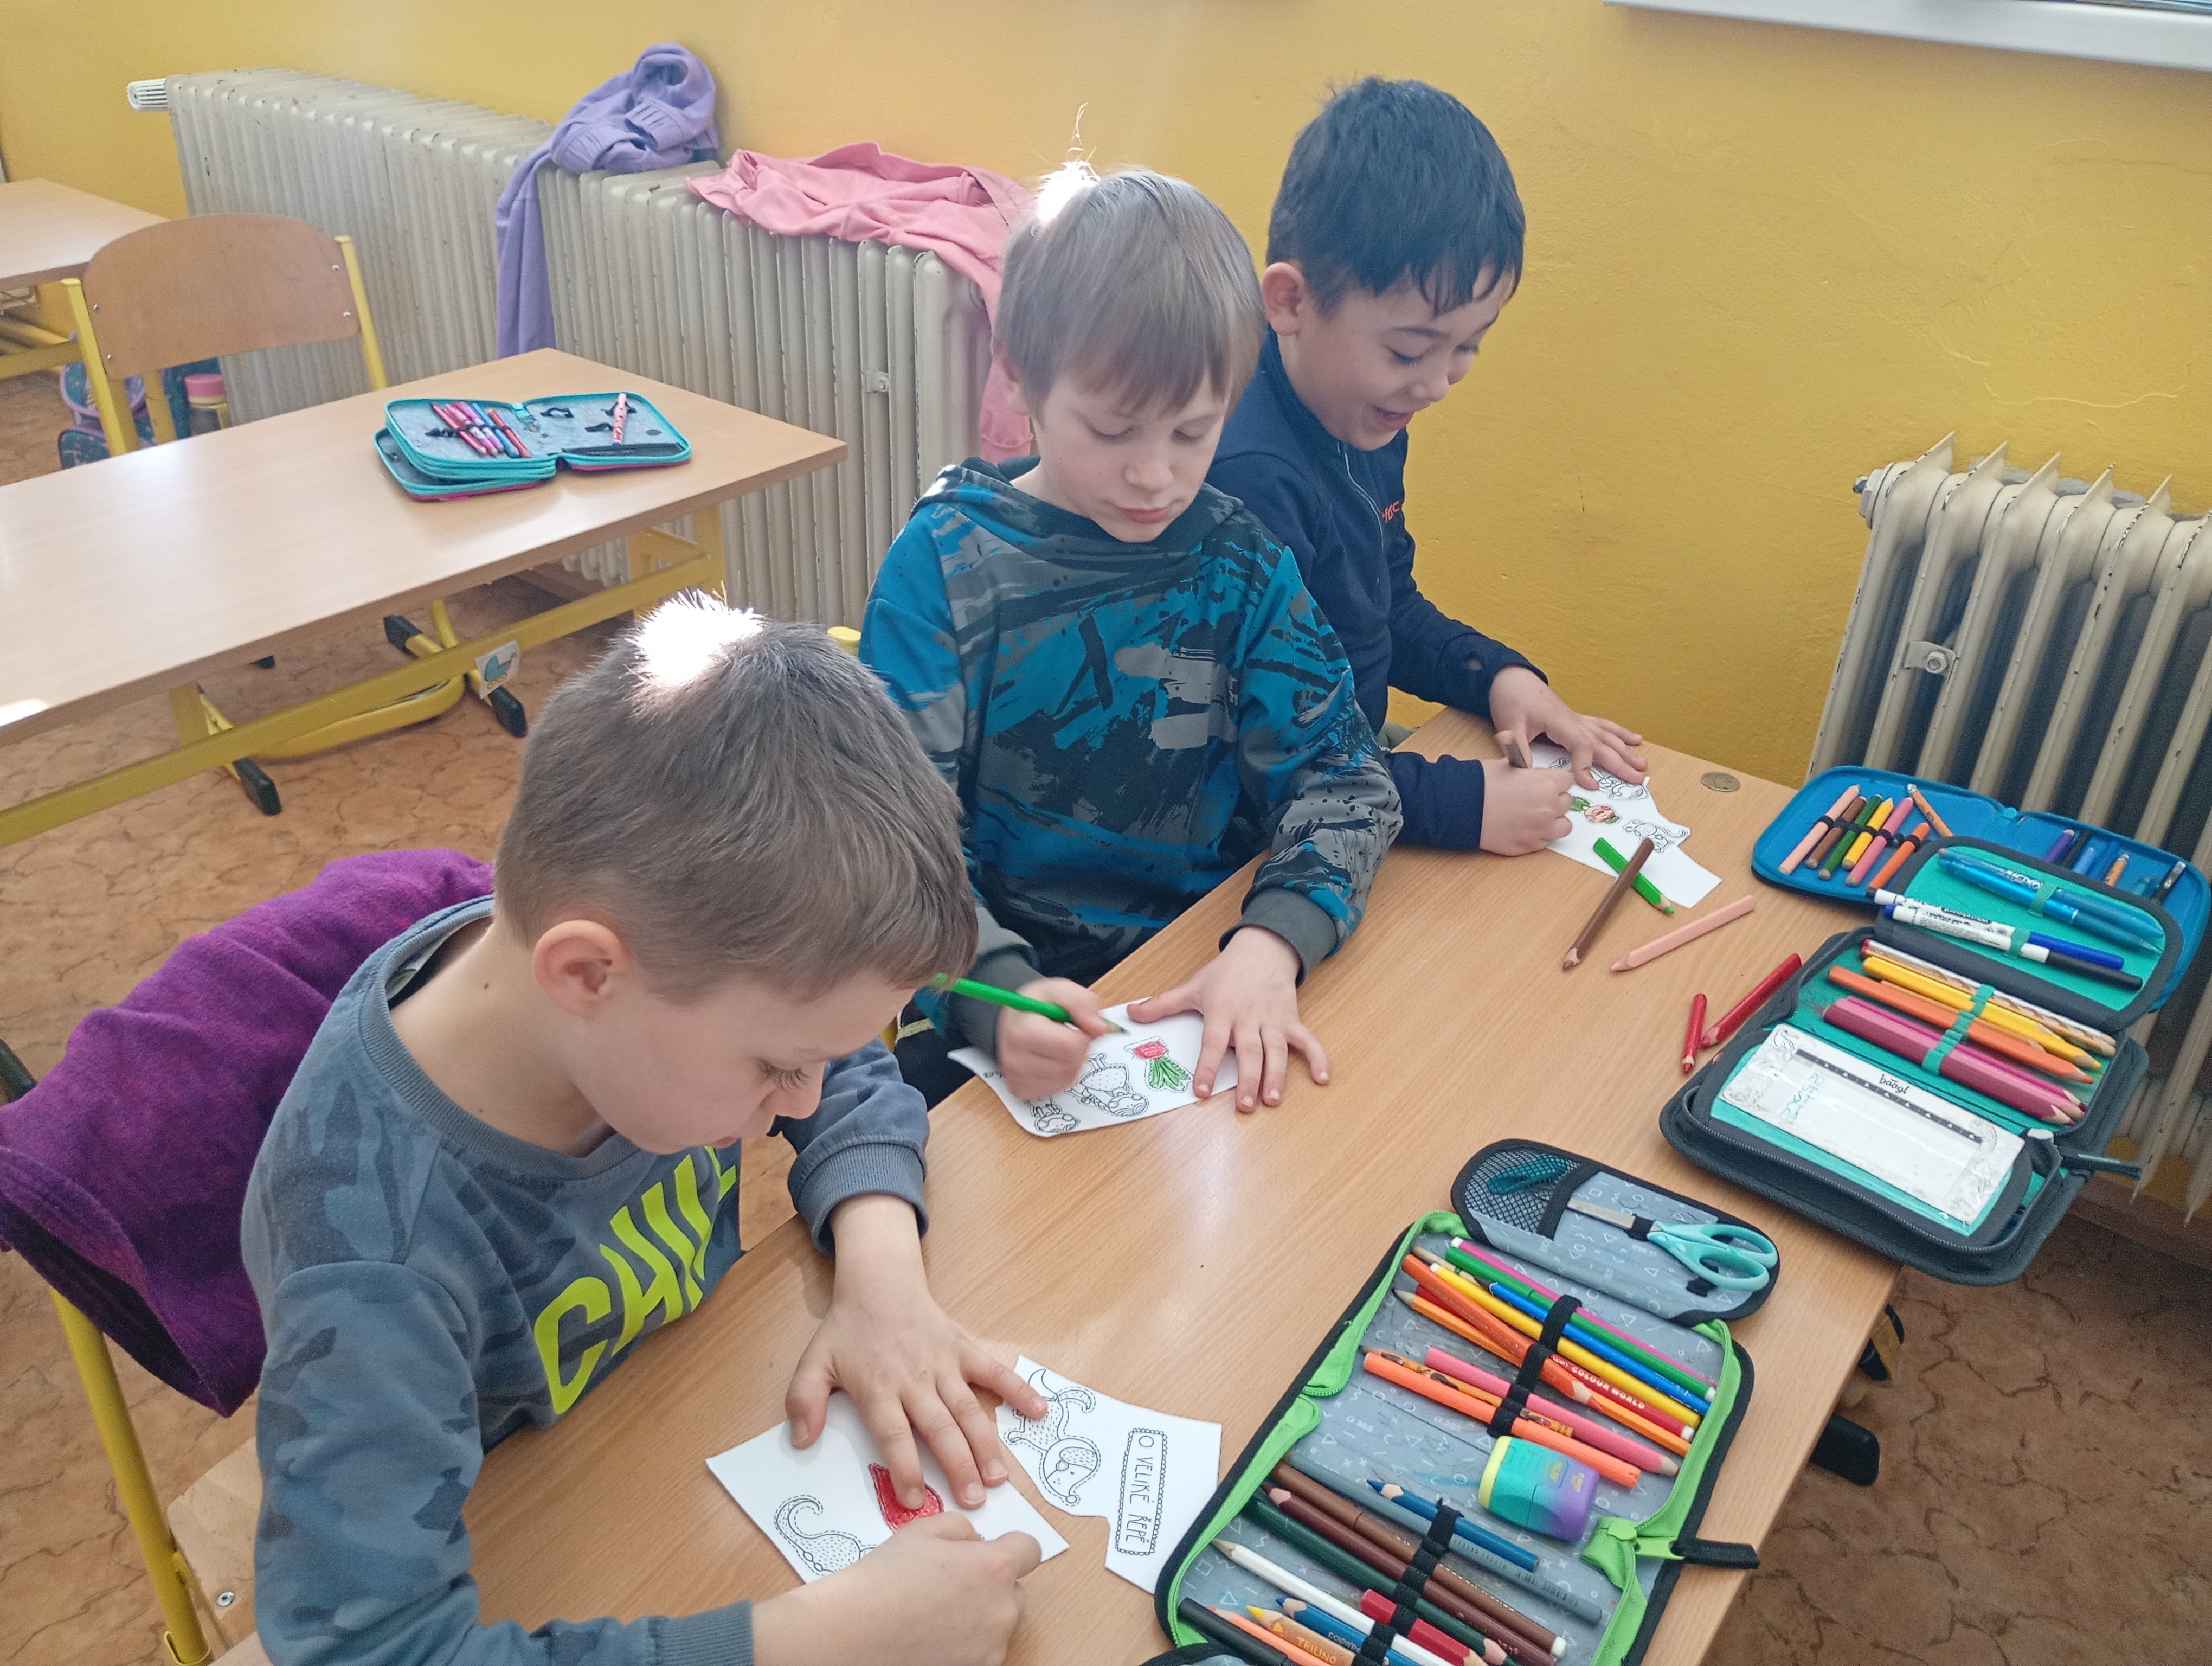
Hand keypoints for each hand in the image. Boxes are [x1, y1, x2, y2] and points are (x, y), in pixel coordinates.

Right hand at [751, 1512, 1039, 1665]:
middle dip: (990, 1586)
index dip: (1011, 1547)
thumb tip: (977, 1542)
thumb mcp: (922, 1531)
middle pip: (1013, 1592)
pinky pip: (980, 1653)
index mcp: (993, 1568)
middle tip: (949, 1586)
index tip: (992, 1552)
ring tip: (933, 1615)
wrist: (850, 1634)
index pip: (1030, 1550)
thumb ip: (962, 1529)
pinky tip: (930, 1638)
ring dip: (977, 1618)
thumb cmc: (882, 1581)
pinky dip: (964, 1646)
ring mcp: (989, 1649)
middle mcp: (1001, 1611)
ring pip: (996, 1625)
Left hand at [787, 1196, 1047, 1514]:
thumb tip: (802, 1441)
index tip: (913, 1501)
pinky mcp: (964, 1349)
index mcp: (879, 1387)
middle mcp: (915, 1379)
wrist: (879, 1282)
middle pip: (939, 1428)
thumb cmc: (847, 1329)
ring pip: (968, 1409)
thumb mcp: (814, 1363)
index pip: (893, 1435)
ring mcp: (944, 1364)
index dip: (905, 1468)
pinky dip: (1019, 1390)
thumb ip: (804, 1401)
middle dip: (957, 1466)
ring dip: (986, 1443)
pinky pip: (995, 1371)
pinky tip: (1039, 1413)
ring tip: (1001, 1477)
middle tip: (974, 1501)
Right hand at [995, 978, 1112, 1100]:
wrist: (1015, 1019)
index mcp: (1022, 1031)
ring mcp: (1016, 1077)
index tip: (1073, 1026)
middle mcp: (1015, 1058)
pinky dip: (1060, 1075)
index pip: (1071, 1047)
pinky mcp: (1020, 1089)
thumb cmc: (1037, 1005)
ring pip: (1067, 1079)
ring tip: (1055, 1045)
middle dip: (1078, 1050)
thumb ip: (1082, 1002)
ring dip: (1071, 1063)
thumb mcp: (1060, 989)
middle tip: (1064, 1035)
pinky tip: (1049, 1059)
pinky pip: (1056, 1088)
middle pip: (1071, 1066)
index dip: (1082, 1035)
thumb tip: (1099, 1028)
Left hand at [1126, 927, 1325, 1112]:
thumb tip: (1130, 1014)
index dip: (1206, 1066)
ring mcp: (1272, 1020)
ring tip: (1273, 1100)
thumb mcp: (1192, 986)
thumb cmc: (1225, 973)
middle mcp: (1248, 1019)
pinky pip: (1308, 1040)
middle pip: (1249, 1052)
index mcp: (1221, 1012)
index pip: (1212, 1043)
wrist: (1262, 949)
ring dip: (1277, 1076)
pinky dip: (1318, 1058)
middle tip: (1245, 1105)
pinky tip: (1323, 1078)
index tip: (1200, 1090)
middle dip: (1248, 1079)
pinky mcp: (1291, 1020)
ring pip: (1276, 1051)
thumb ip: (1162, 1004)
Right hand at [1479, 759, 1572, 854]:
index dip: (1555, 780)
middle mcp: (1548, 808)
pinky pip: (1546, 841)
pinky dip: (1539, 834)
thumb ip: (1527, 771)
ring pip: (1564, 825)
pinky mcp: (1529, 846)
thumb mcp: (1506, 765)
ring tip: (1537, 816)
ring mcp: (1540, 830)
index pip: (1567, 781)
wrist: (1460, 809)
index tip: (1546, 782)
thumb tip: (1531, 774)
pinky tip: (1524, 827)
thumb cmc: (1479, 785)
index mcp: (1545, 784)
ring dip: (1554, 820)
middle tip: (1536, 798)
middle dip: (1554, 799)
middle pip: (1567, 802)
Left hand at [1488, 665, 1646, 787]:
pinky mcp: (1576, 718)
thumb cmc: (1511, 698)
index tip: (1591, 784)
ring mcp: (1577, 718)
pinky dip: (1620, 733)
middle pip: (1602, 743)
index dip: (1587, 765)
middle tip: (1638, 778)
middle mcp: (1574, 720)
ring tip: (1643, 763)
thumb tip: (1527, 772)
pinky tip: (1635, 739)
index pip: (1581, 745)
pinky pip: (1603, 726)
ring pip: (1607, 735)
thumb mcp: (1509, 723)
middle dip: (1620, 762)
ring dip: (1626, 750)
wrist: (1512, 677)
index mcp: (1560, 722)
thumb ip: (1518, 747)